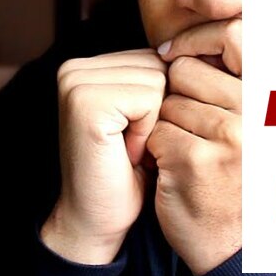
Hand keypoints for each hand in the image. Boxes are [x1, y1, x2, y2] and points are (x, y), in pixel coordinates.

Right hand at [40, 49, 165, 263]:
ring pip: (157, 79)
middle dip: (158, 109)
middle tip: (131, 144)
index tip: (134, 134)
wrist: (96, 219)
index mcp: (84, 66)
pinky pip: (149, 98)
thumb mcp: (142, 116)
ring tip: (129, 148)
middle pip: (157, 65)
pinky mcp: (85, 102)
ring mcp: (75, 83)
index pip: (153, 57)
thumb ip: (153, 80)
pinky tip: (127, 152)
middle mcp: (73, 68)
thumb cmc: (126, 173)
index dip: (159, 101)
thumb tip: (202, 55)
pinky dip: (147, 131)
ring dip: (154, 121)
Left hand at [149, 19, 241, 275]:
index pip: (237, 35)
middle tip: (188, 128)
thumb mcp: (260, 125)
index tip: (171, 51)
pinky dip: (154, 151)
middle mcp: (262, 111)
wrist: (238, 250)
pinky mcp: (196, 159)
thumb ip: (239, 82)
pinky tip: (174, 171)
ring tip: (187, 153)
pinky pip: (155, 133)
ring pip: (166, 103)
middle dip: (175, 95)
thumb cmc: (244, 180)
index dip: (199, 38)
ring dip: (164, 126)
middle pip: (186, 71)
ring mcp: (230, 135)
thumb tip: (206, 34)